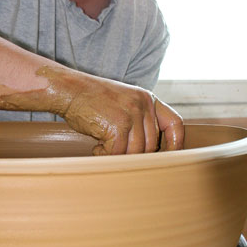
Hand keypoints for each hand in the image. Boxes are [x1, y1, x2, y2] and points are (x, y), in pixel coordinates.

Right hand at [59, 73, 183, 154]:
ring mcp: (131, 115)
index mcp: (148, 99)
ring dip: (118, 156)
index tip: (170, 157)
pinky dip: (106, 155)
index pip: (175, 123)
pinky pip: (118, 153)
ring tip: (103, 149)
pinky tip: (96, 148)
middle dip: (135, 154)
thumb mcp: (123, 102)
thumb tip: (148, 149)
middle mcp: (143, 105)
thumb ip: (139, 119)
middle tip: (116, 152)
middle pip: (151, 145)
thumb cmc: (92, 99)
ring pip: (136, 152)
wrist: (70, 89)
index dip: (176, 143)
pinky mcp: (118, 126)